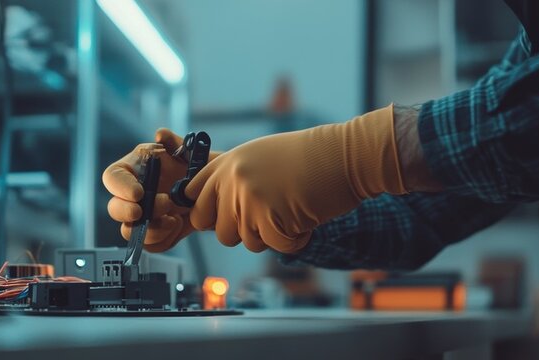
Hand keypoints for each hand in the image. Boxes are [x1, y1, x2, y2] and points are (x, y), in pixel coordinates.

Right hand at [102, 129, 219, 251]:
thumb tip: (161, 134)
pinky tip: (178, 225)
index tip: (139, 193)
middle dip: (131, 212)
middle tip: (157, 207)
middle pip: (114, 209)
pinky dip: (164, 239)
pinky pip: (150, 245)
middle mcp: (132, 195)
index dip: (121, 187)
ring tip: (174, 218)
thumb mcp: (189, 152)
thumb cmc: (196, 168)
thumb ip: (176, 143)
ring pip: (130, 232)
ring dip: (151, 228)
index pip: (112, 178)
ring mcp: (141, 217)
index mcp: (133, 170)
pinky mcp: (154, 234)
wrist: (214, 191)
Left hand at [184, 105, 407, 252]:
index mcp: (228, 163)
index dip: (210, 211)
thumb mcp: (260, 156)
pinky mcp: (269, 219)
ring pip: (246, 242)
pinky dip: (292, 240)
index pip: (194, 197)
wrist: (343, 155)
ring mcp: (249, 200)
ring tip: (290, 211)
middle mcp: (232, 181)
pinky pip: (272, 246)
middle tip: (267, 217)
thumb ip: (233, 179)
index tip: (228, 212)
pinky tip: (304, 221)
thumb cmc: (309, 156)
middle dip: (240, 230)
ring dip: (269, 235)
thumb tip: (213, 210)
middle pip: (218, 230)